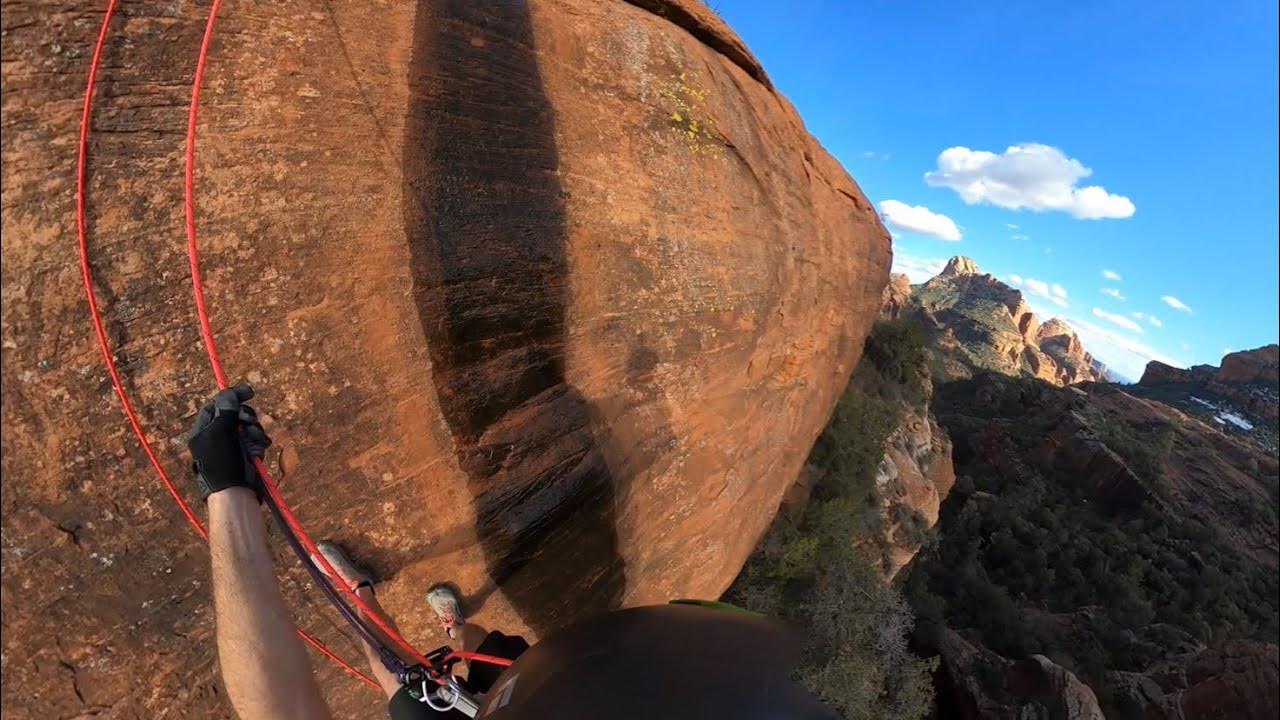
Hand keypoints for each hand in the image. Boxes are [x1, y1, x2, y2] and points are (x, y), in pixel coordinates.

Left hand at [188, 384, 272, 499]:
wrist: (235, 493)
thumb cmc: (221, 464)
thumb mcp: (220, 433)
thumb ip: (225, 411)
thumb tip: (229, 393)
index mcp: (203, 431)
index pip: (214, 406)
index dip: (230, 397)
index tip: (248, 392)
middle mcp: (218, 437)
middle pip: (234, 414)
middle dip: (245, 415)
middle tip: (248, 421)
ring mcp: (233, 445)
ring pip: (248, 425)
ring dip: (255, 429)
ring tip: (256, 439)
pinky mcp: (248, 453)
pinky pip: (257, 439)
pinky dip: (261, 441)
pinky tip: (262, 448)